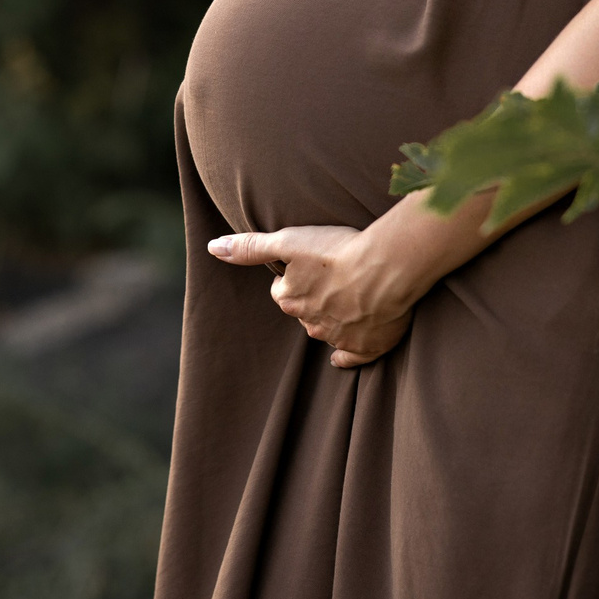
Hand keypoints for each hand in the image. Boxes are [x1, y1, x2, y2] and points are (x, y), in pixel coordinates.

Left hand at [208, 224, 417, 367]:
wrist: (386, 270)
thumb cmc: (337, 251)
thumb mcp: (288, 241)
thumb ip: (250, 247)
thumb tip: (212, 248)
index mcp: (290, 299)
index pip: (281, 291)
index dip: (291, 278)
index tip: (306, 266)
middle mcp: (310, 323)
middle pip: (303, 311)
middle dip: (311, 298)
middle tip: (330, 278)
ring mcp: (338, 338)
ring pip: (327, 330)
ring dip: (332, 317)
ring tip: (350, 296)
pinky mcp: (366, 348)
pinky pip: (350, 357)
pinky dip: (347, 354)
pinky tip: (344, 353)